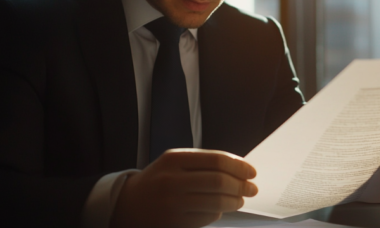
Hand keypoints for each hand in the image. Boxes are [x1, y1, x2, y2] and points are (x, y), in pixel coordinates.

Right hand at [110, 148, 257, 227]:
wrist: (127, 204)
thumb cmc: (158, 180)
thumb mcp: (174, 162)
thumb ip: (202, 162)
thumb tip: (239, 169)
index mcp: (174, 159)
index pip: (216, 160)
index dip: (239, 167)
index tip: (252, 172)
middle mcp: (172, 181)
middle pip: (219, 182)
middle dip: (241, 186)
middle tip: (251, 188)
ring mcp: (172, 204)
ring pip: (217, 203)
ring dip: (235, 202)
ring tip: (239, 199)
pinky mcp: (174, 224)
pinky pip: (207, 218)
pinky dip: (219, 213)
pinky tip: (220, 209)